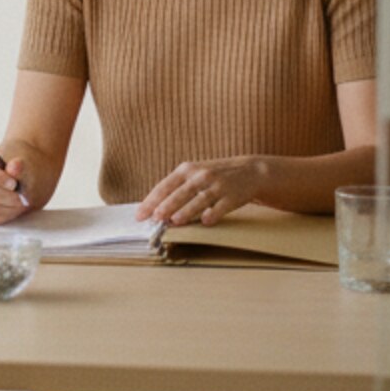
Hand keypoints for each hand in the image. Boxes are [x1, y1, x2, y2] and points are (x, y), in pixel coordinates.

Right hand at [0, 150, 32, 225]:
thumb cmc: (18, 172)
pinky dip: (6, 216)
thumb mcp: (22, 166)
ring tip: (21, 203)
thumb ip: (18, 166)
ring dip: (9, 207)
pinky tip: (14, 210)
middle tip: (22, 197)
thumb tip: (15, 164)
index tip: (14, 184)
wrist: (21, 184)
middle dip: (6, 196)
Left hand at [139, 155, 270, 227]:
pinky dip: (213, 214)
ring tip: (174, 221)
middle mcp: (201, 175)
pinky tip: (206, 221)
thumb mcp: (194, 174)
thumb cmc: (214, 176)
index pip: (164, 186)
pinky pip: (221, 206)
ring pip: (199, 199)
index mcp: (187, 169)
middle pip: (180, 192)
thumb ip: (176, 188)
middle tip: (155, 218)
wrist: (249, 171)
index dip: (151, 200)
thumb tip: (154, 208)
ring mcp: (217, 185)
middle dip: (166, 205)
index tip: (140, 214)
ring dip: (187, 211)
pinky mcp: (232, 196)